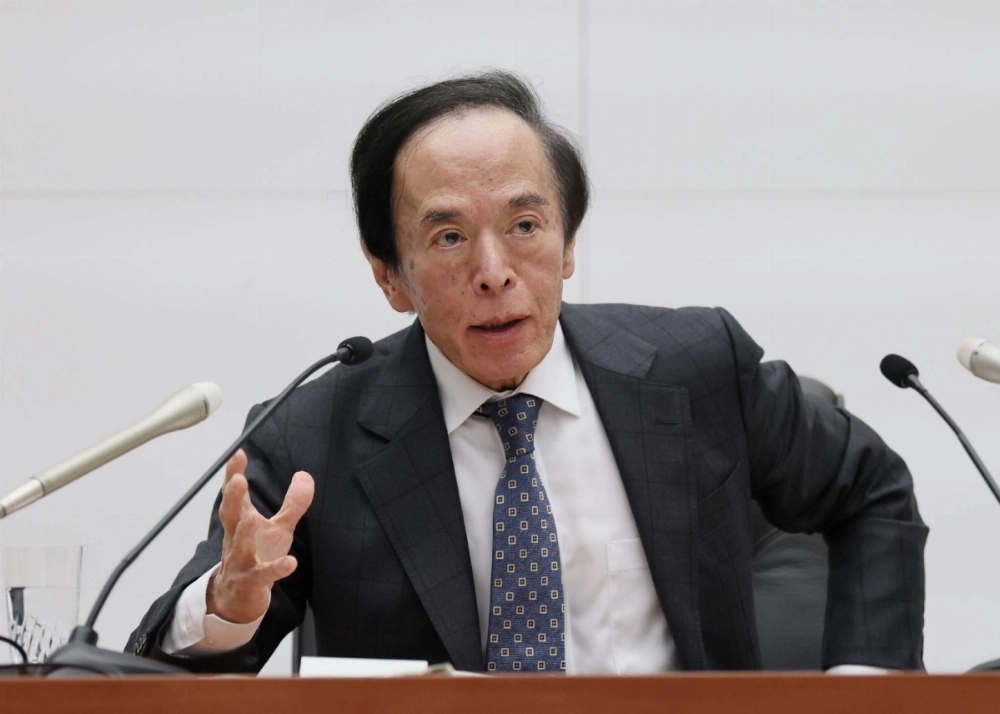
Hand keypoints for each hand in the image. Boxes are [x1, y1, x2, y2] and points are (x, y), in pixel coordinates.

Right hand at [206, 449, 314, 622]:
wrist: (239, 598)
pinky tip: (290, 562)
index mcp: (241, 521)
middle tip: (237, 481)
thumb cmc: (258, 555)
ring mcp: (242, 561)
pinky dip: (276, 569)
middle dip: (232, 499)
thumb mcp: (279, 527)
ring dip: (245, 533)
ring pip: (240, 546)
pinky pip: (263, 575)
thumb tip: (304, 474)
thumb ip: (293, 502)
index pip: (235, 495)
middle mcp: (237, 539)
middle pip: (230, 516)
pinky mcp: (252, 582)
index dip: (234, 474)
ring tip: (253, 518)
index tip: (238, 454)